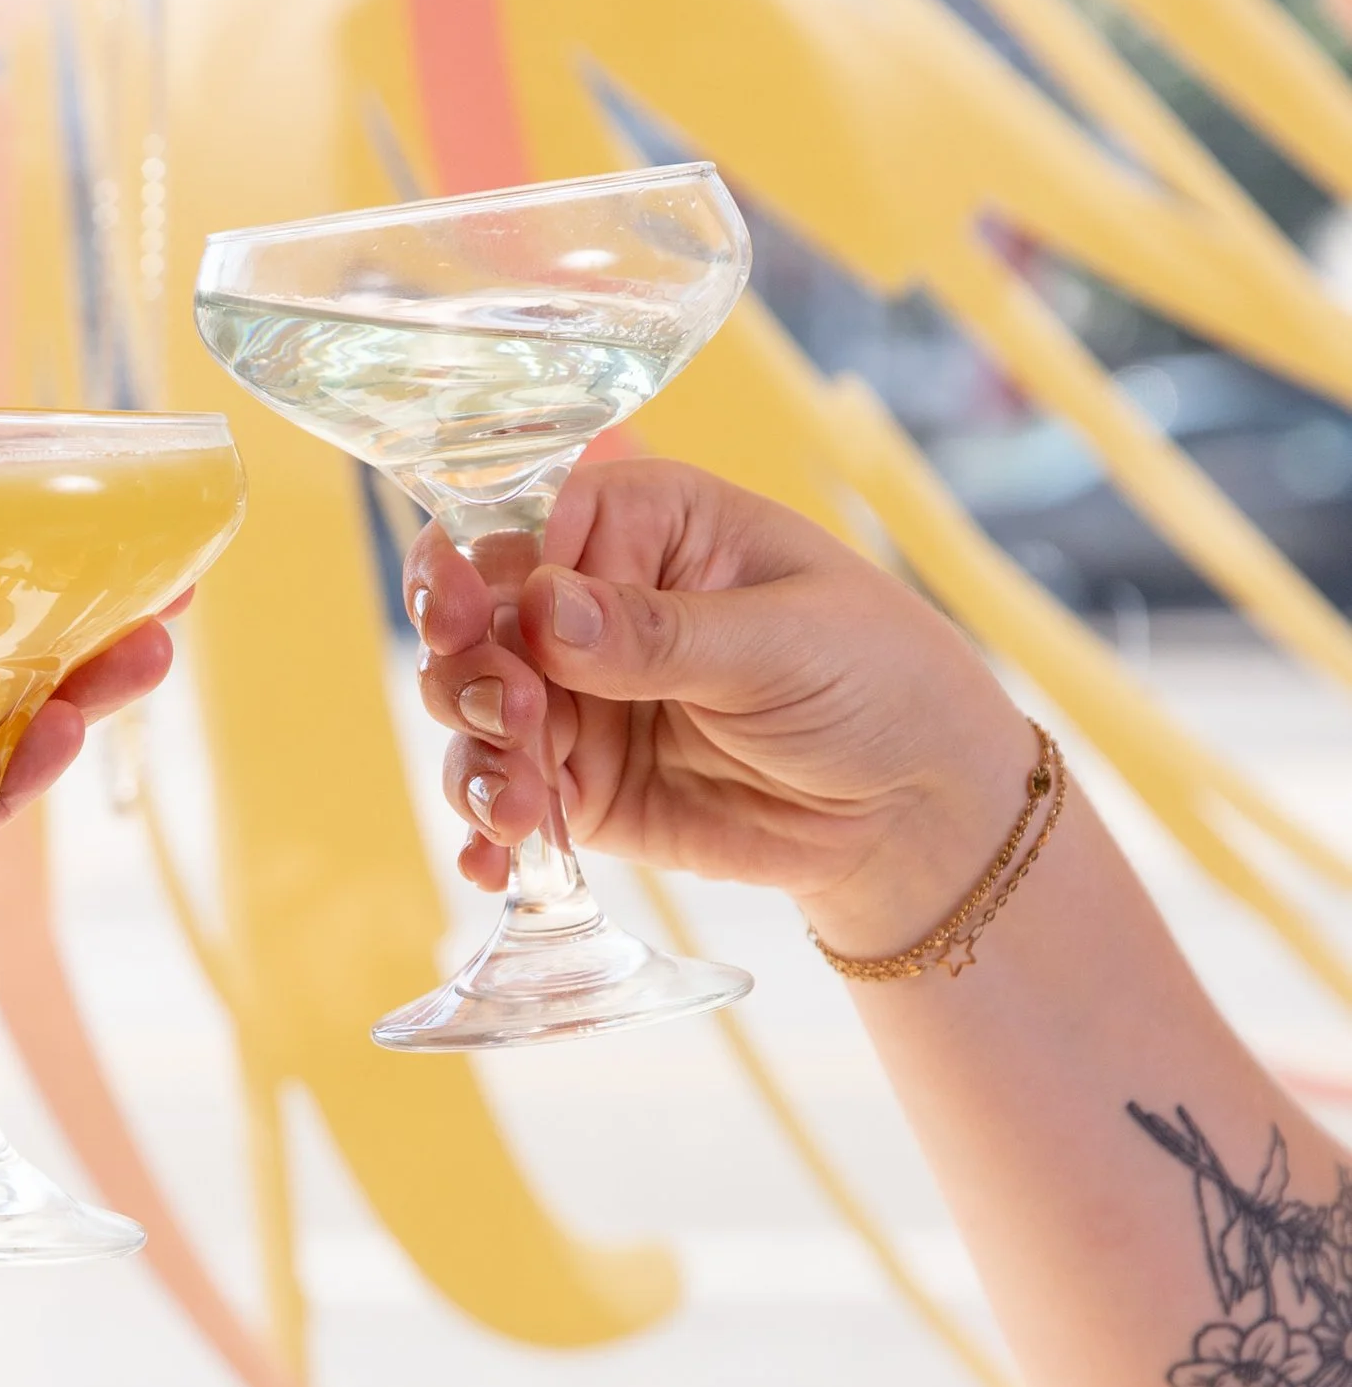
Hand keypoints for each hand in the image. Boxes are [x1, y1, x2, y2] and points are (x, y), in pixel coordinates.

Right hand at [406, 459, 1035, 957]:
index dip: (482, 575)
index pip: (526, 527)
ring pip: (474, 712)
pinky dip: (486, 830)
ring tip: (522, 809)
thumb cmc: (877, 683)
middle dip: (469, 673)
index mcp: (647, 525)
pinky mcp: (580, 784)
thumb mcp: (784, 644)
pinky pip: (505, 797)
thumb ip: (661, 634)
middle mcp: (593, 602)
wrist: (917, 812)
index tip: (479, 626)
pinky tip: (492, 861)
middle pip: (476, 618)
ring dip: (477, 757)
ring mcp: (579, 697)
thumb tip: (544, 607)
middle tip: (518, 721)